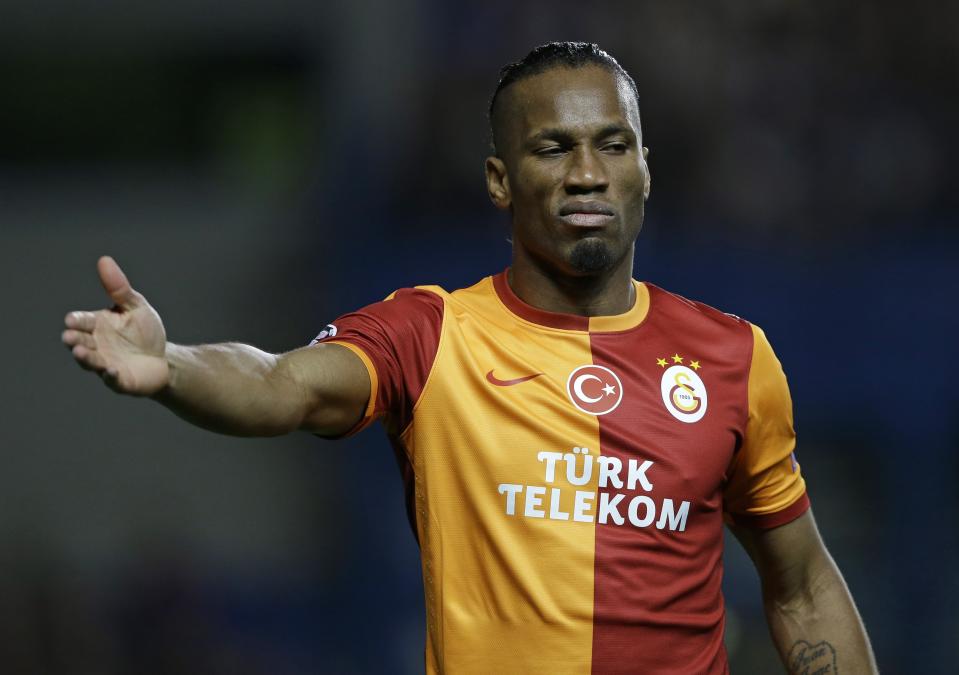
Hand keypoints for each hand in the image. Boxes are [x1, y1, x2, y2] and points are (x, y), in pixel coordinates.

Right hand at [62, 256, 169, 395]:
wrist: (164, 359)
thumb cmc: (145, 332)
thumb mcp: (135, 307)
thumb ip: (119, 288)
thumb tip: (104, 260)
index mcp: (98, 325)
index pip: (82, 322)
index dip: (77, 321)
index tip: (72, 320)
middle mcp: (97, 346)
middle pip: (80, 342)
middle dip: (74, 340)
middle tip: (69, 337)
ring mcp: (106, 364)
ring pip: (91, 362)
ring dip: (85, 358)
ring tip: (79, 352)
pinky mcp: (120, 381)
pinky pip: (112, 380)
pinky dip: (110, 376)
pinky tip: (111, 371)